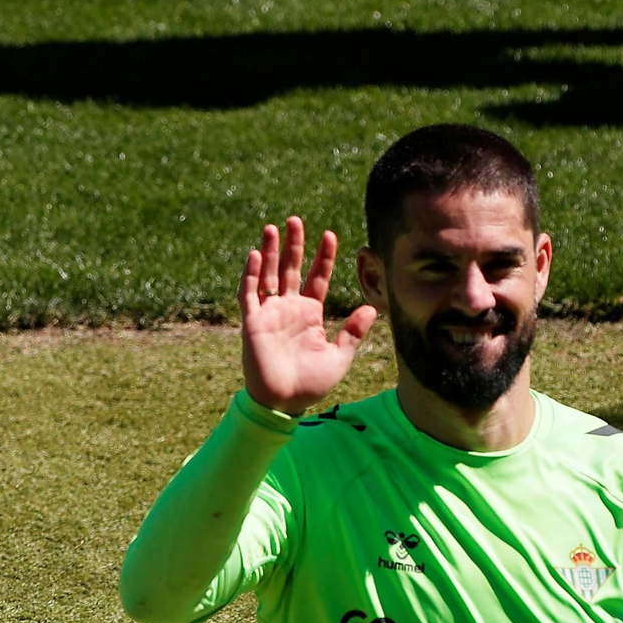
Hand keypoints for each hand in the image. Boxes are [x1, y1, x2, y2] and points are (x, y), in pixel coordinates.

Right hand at [237, 216, 378, 414]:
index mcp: (310, 314)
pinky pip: (250, 293)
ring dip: (269, 251)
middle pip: (291, 269)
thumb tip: (372, 308)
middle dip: (294, 245)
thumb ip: (353, 331)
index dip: (323, 257)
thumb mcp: (339, 356)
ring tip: (273, 227)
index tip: (330, 235)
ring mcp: (270, 313)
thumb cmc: (311, 383)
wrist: (285, 403)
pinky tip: (255, 254)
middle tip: (296, 219)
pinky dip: (251, 274)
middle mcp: (289, 309)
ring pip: (268, 274)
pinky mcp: (253, 322)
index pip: (317, 278)